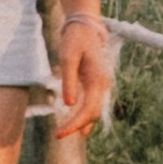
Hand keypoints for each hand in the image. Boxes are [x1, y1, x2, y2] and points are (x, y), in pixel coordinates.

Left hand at [55, 13, 115, 140]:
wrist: (85, 28)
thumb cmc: (75, 40)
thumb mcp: (67, 57)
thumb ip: (69, 80)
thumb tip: (69, 104)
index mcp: (98, 80)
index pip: (89, 109)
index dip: (75, 123)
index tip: (61, 133)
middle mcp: (103, 85)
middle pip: (93, 114)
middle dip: (77, 126)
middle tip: (59, 135)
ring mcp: (101, 86)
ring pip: (94, 111)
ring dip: (82, 124)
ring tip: (65, 133)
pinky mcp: (95, 85)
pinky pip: (92, 105)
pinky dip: (85, 116)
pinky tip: (77, 125)